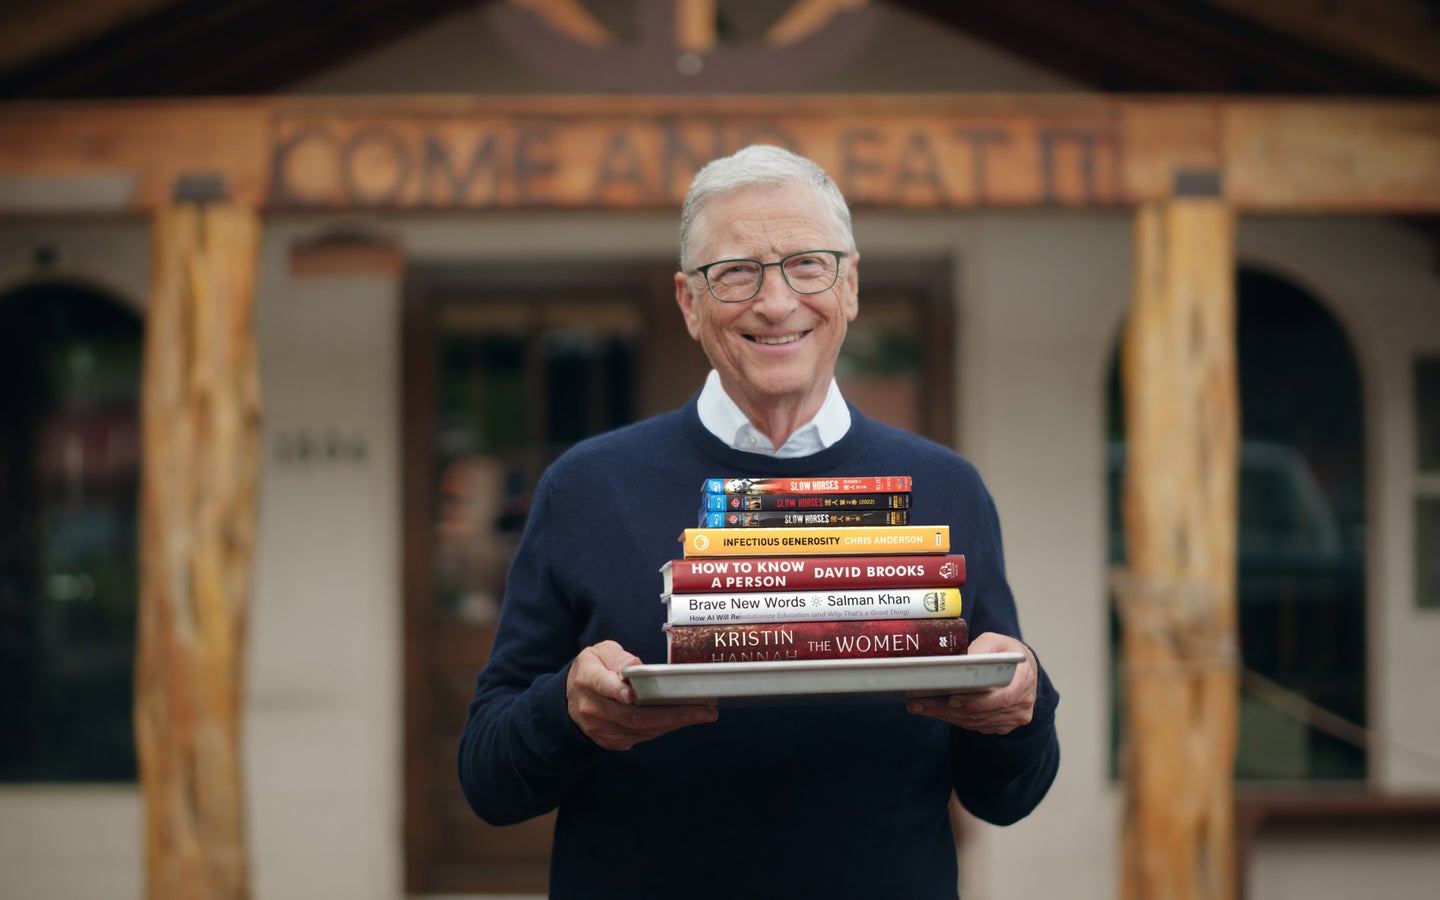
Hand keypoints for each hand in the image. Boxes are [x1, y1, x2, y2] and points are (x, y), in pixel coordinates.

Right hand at [566, 640, 717, 750]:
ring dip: (674, 723)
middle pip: (632, 716)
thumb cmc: (592, 670)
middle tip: (702, 710)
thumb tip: (636, 666)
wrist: (570, 699)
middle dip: (671, 714)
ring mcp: (601, 728)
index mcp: (588, 679)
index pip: (603, 685)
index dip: (618, 690)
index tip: (633, 694)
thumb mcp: (599, 652)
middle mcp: (592, 707)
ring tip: (702, 714)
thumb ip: (618, 656)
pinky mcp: (610, 741)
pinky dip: (663, 729)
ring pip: (640, 730)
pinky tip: (682, 720)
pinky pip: (641, 737)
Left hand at [906, 632, 1036, 733]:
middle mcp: (1022, 702)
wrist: (1022, 669)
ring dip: (945, 714)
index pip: (1002, 697)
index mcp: (1024, 678)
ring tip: (919, 705)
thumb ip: (981, 649)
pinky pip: (974, 725)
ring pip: (974, 721)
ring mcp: (1013, 717)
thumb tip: (962, 661)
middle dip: (948, 708)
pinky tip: (934, 709)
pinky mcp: (1002, 725)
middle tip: (920, 702)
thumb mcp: (996, 641)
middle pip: (981, 712)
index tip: (952, 699)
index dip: (976, 702)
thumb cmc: (1006, 652)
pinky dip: (952, 718)